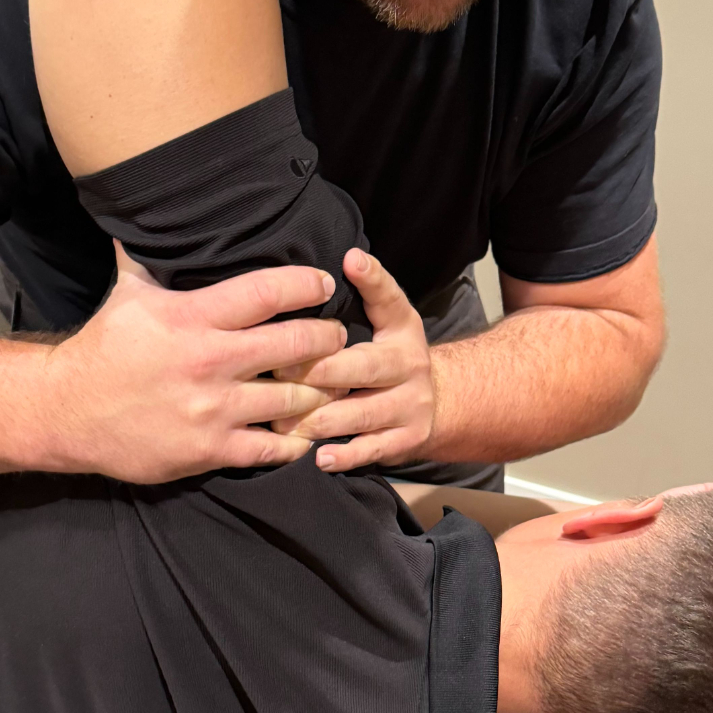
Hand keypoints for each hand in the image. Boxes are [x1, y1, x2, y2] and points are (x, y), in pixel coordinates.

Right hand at [42, 244, 347, 481]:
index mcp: (193, 316)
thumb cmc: (102, 349)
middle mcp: (209, 360)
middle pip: (295, 344)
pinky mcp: (209, 449)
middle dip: (328, 338)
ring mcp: (212, 409)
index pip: (267, 292)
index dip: (306, 284)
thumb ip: (149, 258)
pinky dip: (295, 441)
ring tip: (335, 382)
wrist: (66, 411)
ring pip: (293, 397)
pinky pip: (270, 448)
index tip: (324, 284)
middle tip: (339, 335)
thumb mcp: (127, 294)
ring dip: (320, 390)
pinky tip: (307, 432)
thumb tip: (149, 219)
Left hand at [271, 249, 434, 472]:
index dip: (372, 281)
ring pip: (362, 414)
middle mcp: (410, 367)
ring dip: (321, 418)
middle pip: (364, 367)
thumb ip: (371, 289)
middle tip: (278, 369)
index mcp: (402, 330)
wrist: (434, 403)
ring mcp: (410, 407)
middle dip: (320, 370)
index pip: (389, 300)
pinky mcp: (405, 441)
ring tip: (282, 421)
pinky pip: (372, 450)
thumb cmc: (392, 353)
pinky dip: (345, 455)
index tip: (350, 262)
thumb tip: (351, 256)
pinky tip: (319, 457)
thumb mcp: (390, 317)